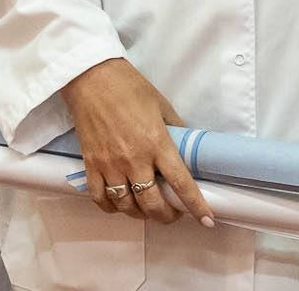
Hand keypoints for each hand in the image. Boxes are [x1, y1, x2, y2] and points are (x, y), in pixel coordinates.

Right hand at [61, 58, 215, 226]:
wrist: (92, 78)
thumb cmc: (129, 86)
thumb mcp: (161, 104)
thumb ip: (174, 128)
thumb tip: (184, 145)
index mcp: (157, 143)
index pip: (181, 182)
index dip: (196, 205)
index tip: (207, 220)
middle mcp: (135, 159)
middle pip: (152, 203)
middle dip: (166, 216)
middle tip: (173, 214)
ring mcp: (111, 165)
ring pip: (127, 206)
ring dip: (140, 214)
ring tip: (147, 210)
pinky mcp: (91, 164)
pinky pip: (100, 198)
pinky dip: (111, 208)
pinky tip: (120, 206)